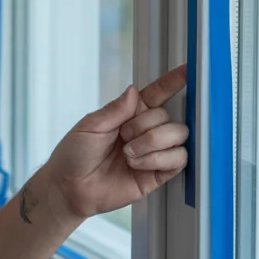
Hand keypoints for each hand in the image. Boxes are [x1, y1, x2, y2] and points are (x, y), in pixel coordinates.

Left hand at [42, 66, 188, 219]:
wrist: (71, 188)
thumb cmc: (75, 155)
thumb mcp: (90, 126)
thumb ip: (115, 109)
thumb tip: (133, 91)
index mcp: (131, 112)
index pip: (159, 93)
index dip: (174, 81)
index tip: (188, 70)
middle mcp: (146, 129)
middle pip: (168, 116)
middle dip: (145, 127)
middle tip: (124, 138)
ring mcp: (155, 151)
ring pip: (178, 135)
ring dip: (152, 143)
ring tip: (130, 154)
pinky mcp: (159, 172)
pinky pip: (178, 159)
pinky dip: (158, 159)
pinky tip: (138, 164)